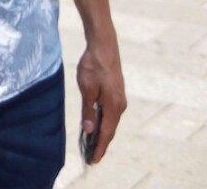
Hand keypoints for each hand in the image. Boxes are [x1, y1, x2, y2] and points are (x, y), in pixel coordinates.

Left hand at [76, 40, 126, 164]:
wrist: (104, 46)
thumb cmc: (93, 66)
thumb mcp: (86, 88)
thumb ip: (88, 110)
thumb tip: (89, 130)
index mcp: (113, 106)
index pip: (106, 133)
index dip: (99, 148)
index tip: (93, 161)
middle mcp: (120, 106)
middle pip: (110, 129)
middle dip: (100, 144)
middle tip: (90, 158)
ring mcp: (120, 100)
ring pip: (110, 122)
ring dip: (101, 133)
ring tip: (91, 145)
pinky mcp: (117, 94)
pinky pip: (110, 114)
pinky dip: (103, 122)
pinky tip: (95, 126)